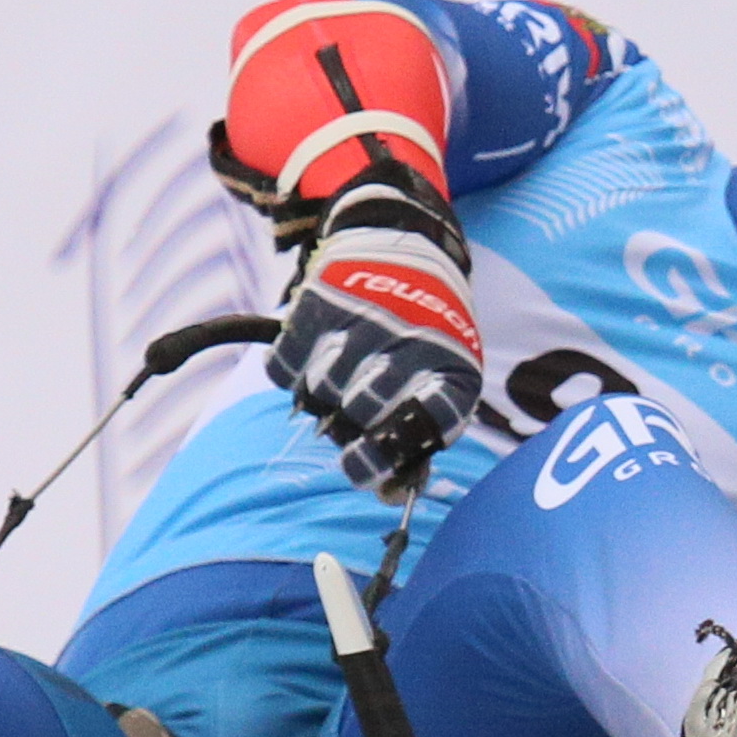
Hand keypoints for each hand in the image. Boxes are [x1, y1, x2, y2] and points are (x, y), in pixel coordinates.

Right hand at [268, 174, 481, 495]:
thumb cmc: (426, 332)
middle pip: (358, 412)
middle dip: (347, 423)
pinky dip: (289, 370)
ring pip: (319, 390)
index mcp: (453, 367)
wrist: (406, 240)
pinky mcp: (320, 298)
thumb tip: (385, 496)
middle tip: (349, 412)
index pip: (421, 426)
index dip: (384, 455)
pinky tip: (312, 354)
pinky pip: (283, 367)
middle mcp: (411, 340)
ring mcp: (364, 317)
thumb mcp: (442, 378)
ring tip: (338, 373)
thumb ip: (416, 441)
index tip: (361, 467)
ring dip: (321, 394)